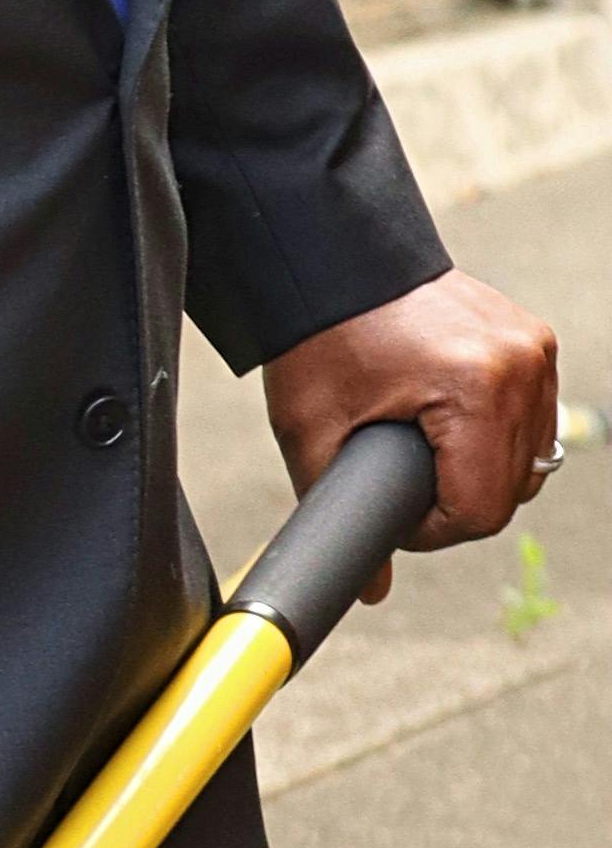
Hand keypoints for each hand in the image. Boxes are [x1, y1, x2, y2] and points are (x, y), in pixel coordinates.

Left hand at [264, 267, 561, 596]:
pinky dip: (498, 437)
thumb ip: (338, 513)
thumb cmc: (320, 338)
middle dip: (457, 505)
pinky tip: (451, 428)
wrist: (336, 259)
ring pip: (531, 459)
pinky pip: (533, 419)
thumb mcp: (313, 431)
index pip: (480, 510)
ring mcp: (535, 350)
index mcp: (474, 389)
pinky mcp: (536, 340)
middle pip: (512, 490)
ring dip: (482, 472)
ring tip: (423, 455)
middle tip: (401, 487)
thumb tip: (368, 587)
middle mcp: (519, 367)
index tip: (398, 520)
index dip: (434, 532)